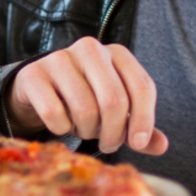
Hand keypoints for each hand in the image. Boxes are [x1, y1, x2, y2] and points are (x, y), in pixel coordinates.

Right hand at [5, 37, 166, 153]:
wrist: (38, 89)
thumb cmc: (84, 98)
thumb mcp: (115, 111)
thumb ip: (138, 126)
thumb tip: (162, 145)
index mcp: (116, 53)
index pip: (142, 87)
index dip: (144, 120)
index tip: (138, 142)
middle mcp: (90, 49)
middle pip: (114, 101)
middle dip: (113, 133)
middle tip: (108, 144)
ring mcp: (59, 59)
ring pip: (85, 110)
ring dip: (86, 131)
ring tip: (83, 129)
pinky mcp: (33, 75)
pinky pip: (55, 113)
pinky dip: (60, 128)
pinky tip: (61, 122)